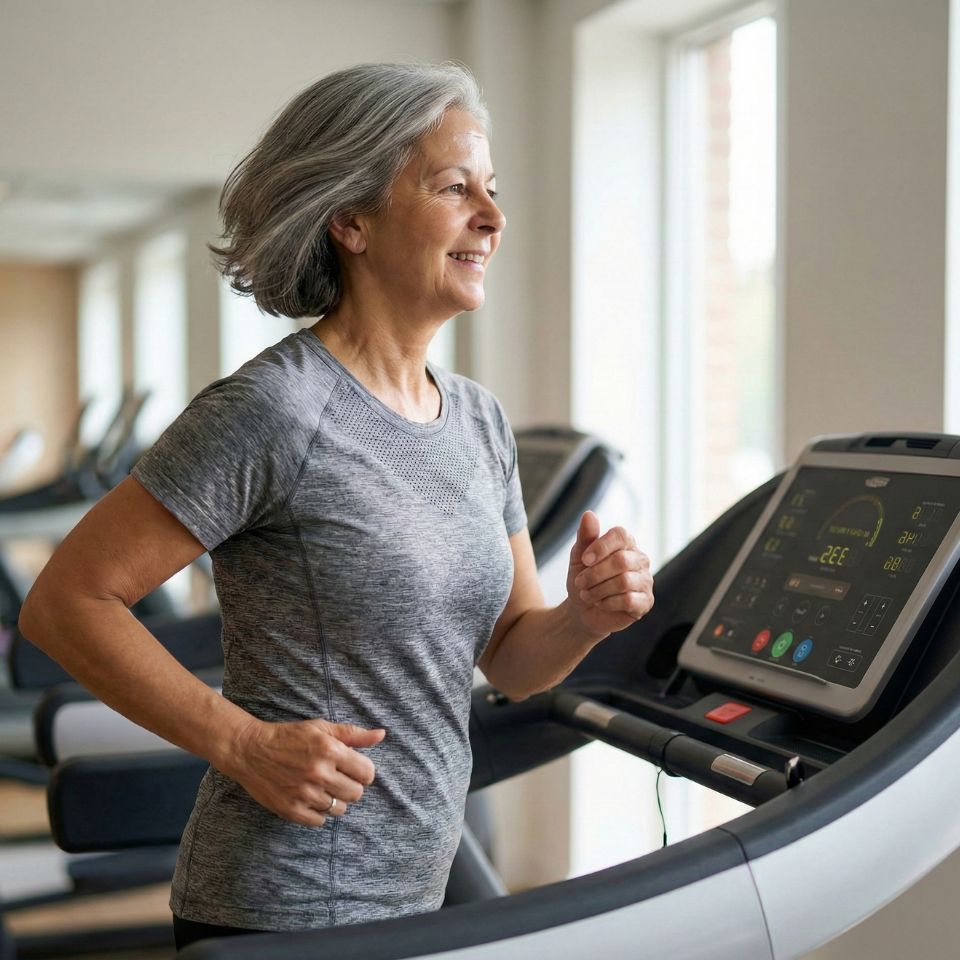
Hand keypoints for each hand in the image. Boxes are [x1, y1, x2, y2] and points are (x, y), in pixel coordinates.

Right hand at [223, 717, 385, 825]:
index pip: (367, 773)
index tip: (353, 768)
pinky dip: (319, 812)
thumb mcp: (321, 728)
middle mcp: (319, 773)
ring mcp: (305, 794)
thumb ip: (353, 734)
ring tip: (321, 787)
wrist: (249, 750)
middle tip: (337, 778)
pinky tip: (310, 798)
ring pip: (339, 809)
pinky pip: (320, 821)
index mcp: (330, 750)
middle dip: (351, 786)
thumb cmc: (288, 736)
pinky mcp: (291, 810)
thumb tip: (381, 735)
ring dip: (335, 799)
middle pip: (356, 794)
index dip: (363, 771)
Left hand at [567, 511, 653, 638]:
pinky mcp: (646, 601)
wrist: (583, 610)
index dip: (601, 547)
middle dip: (594, 574)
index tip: (584, 560)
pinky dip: (608, 603)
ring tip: (587, 594)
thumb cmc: (583, 579)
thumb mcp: (578, 557)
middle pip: (621, 561)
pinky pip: (628, 600)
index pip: (621, 535)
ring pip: (624, 582)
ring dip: (598, 590)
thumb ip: (585, 536)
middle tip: (580, 583)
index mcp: (626, 544)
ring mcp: (645, 581)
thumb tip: (589, 514)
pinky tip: (601, 603)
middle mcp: (640, 559)